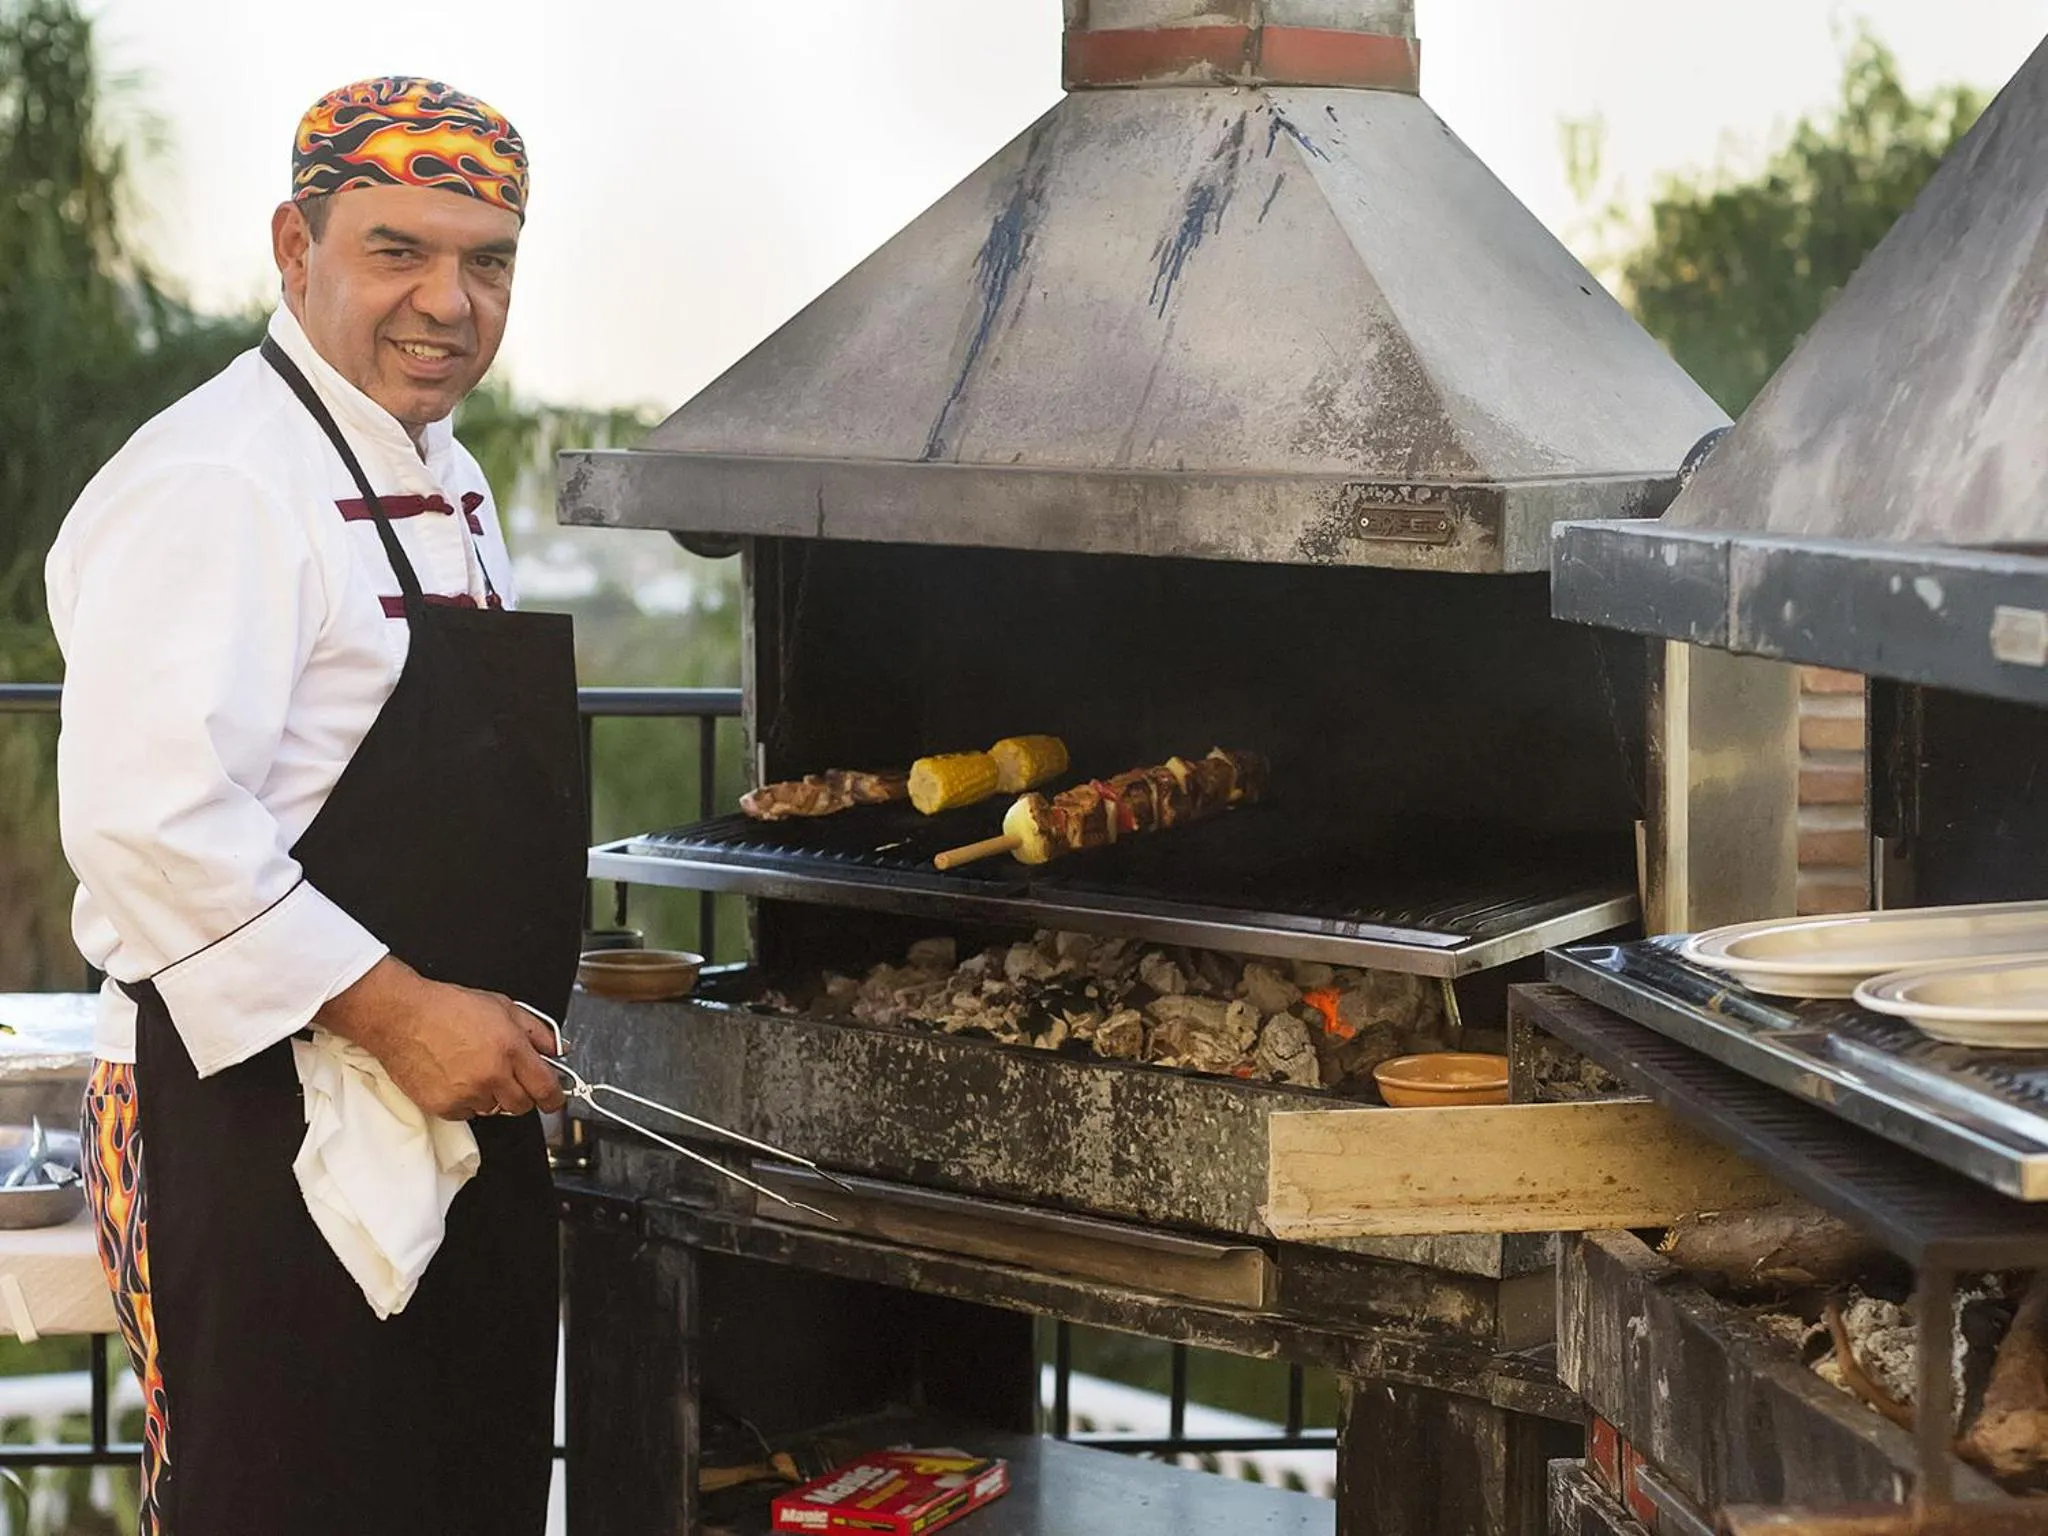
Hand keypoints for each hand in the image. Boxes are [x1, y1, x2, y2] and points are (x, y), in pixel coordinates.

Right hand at [314, 957, 565, 1119]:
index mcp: (510, 1048)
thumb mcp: (503, 1006)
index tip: (554, 1098)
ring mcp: (468, 1094)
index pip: (546, 1089)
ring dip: (492, 1096)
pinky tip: (456, 1077)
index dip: (554, 1097)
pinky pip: (468, 1114)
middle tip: (508, 1076)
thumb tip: (557, 1048)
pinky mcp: (445, 1107)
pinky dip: (466, 1102)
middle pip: (522, 1106)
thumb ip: (537, 1031)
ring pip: (495, 1110)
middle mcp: (492, 1075)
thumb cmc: (447, 1008)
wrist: (402, 1017)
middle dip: (521, 1094)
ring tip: (474, 1069)